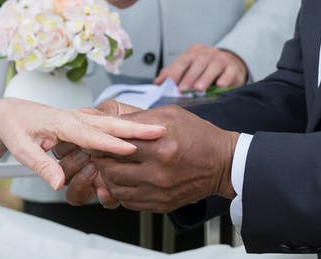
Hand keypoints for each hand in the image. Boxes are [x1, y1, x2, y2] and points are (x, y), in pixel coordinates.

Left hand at [0, 99, 163, 190]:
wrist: (9, 114)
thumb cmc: (14, 126)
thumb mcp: (20, 147)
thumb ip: (40, 164)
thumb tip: (57, 181)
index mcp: (61, 122)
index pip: (90, 134)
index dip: (111, 142)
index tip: (130, 148)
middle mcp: (75, 118)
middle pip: (110, 123)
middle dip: (136, 127)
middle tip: (159, 130)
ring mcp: (80, 119)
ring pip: (113, 123)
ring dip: (135, 127)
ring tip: (158, 131)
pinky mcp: (82, 124)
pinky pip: (107, 126)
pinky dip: (125, 128)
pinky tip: (139, 134)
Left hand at [91, 105, 239, 212]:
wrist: (223, 163)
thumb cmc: (198, 135)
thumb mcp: (170, 114)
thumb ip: (139, 118)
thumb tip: (111, 121)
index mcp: (159, 147)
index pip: (115, 145)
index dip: (101, 140)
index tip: (97, 137)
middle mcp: (157, 172)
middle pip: (111, 169)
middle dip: (101, 159)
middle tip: (100, 152)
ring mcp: (158, 191)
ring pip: (116, 188)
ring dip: (108, 177)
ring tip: (111, 166)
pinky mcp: (160, 204)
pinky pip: (128, 202)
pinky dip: (122, 191)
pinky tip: (125, 180)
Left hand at [156, 44, 246, 91]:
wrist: (230, 63)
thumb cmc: (206, 68)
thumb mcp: (189, 67)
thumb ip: (173, 73)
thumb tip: (158, 82)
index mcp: (194, 52)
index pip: (183, 60)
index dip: (176, 71)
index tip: (169, 83)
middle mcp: (208, 53)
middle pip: (198, 63)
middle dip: (189, 77)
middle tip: (182, 89)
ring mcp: (222, 59)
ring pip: (213, 67)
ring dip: (205, 78)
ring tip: (198, 89)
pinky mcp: (233, 68)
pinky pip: (229, 72)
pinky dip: (225, 79)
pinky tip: (220, 85)